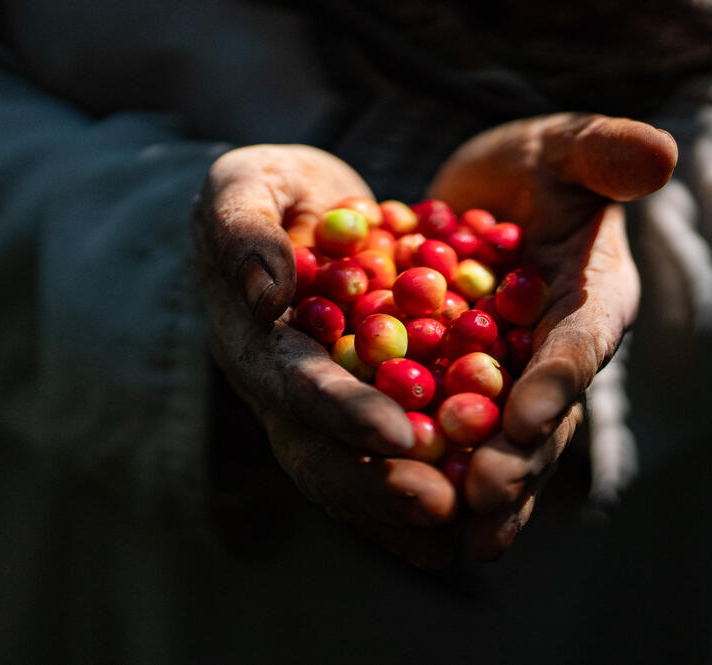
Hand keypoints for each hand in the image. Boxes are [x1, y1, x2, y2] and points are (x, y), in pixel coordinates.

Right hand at [194, 144, 457, 567]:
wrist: (299, 212)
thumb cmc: (268, 191)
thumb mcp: (246, 184)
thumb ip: (241, 228)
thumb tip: (263, 293)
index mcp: (252, 338)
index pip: (293, 383)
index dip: (341, 411)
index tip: (398, 435)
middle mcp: (283, 389)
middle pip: (321, 453)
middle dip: (379, 485)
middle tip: (442, 506)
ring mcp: (321, 408)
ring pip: (355, 473)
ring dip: (404, 508)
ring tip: (465, 528)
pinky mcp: (364, 407)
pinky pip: (390, 461)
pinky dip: (426, 488)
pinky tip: (470, 526)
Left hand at [426, 113, 677, 559]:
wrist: (497, 194)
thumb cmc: (543, 165)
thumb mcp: (569, 147)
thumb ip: (606, 152)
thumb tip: (660, 152)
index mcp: (595, 299)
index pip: (581, 341)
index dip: (559, 379)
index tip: (527, 417)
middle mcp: (561, 352)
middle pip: (544, 414)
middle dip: (518, 459)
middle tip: (484, 499)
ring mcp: (516, 379)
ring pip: (502, 443)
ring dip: (482, 487)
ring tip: (456, 534)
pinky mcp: (467, 388)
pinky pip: (452, 432)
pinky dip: (434, 466)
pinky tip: (402, 509)